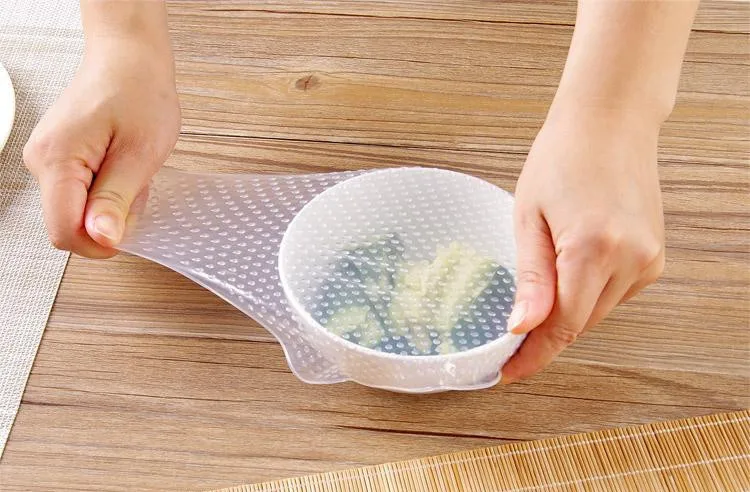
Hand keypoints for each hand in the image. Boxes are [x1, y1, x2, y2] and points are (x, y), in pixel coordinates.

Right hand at [24, 37, 179, 257]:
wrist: (128, 58)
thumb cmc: (139, 93)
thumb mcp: (140, 152)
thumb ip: (117, 200)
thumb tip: (102, 239)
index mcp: (56, 160)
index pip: (64, 232)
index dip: (99, 243)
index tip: (129, 228)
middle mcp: (41, 161)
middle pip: (70, 224)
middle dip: (109, 219)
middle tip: (137, 185)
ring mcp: (47, 159)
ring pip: (77, 210)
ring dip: (111, 203)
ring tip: (132, 169)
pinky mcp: (59, 158)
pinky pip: (81, 193)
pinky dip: (107, 189)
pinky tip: (123, 165)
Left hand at [501, 106, 665, 382]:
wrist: (609, 121)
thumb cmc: (561, 158)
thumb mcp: (528, 216)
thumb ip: (530, 278)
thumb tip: (521, 328)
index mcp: (592, 248)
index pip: (561, 327)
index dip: (533, 356)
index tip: (508, 372)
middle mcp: (630, 259)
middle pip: (579, 323)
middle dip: (545, 332)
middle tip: (511, 328)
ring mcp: (649, 259)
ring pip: (598, 312)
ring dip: (568, 310)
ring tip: (544, 275)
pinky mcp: (655, 256)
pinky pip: (615, 294)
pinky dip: (590, 292)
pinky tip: (574, 262)